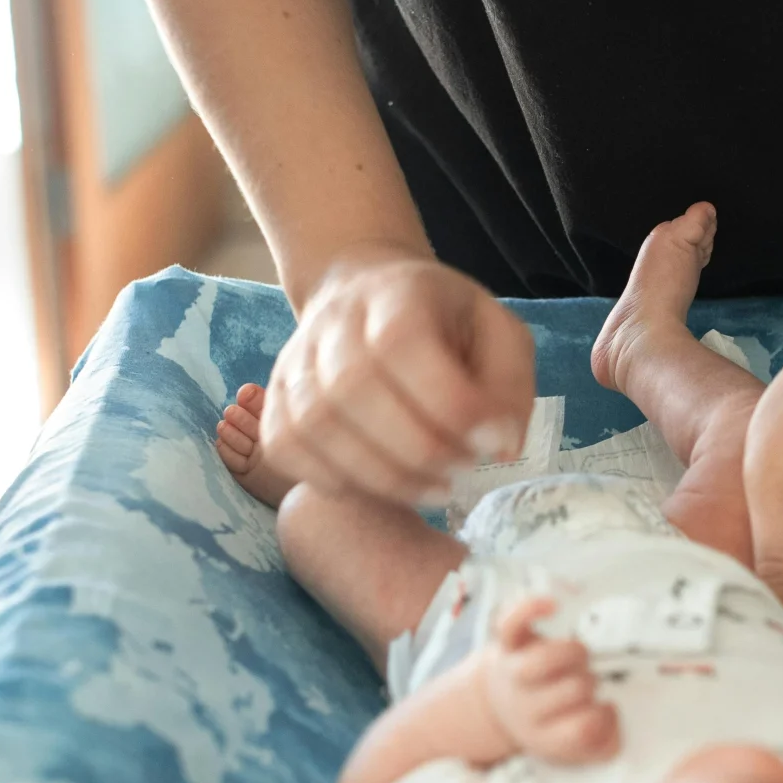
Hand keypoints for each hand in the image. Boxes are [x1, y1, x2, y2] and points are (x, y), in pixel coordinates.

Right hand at [261, 246, 536, 503]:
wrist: (366, 295)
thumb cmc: (442, 323)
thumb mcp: (497, 333)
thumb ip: (508, 384)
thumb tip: (501, 445)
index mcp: (396, 293)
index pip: (402, 342)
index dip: (447, 402)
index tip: (490, 442)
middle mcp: (333, 322)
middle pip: (353, 388)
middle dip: (417, 450)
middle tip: (460, 473)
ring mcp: (294, 361)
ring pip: (315, 426)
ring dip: (381, 476)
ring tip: (431, 488)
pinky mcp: (274, 401)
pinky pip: (285, 449)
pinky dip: (332, 480)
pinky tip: (379, 486)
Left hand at [474, 598, 618, 762]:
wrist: (495, 707)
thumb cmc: (549, 720)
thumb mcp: (572, 746)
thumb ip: (604, 742)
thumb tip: (614, 716)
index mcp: (544, 736)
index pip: (582, 729)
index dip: (601, 716)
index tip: (604, 708)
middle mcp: (525, 707)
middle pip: (574, 690)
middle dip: (589, 683)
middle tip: (583, 686)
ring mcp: (513, 674)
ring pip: (548, 658)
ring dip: (573, 653)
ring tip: (576, 659)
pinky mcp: (507, 645)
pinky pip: (513, 622)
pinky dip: (531, 609)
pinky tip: (553, 607)